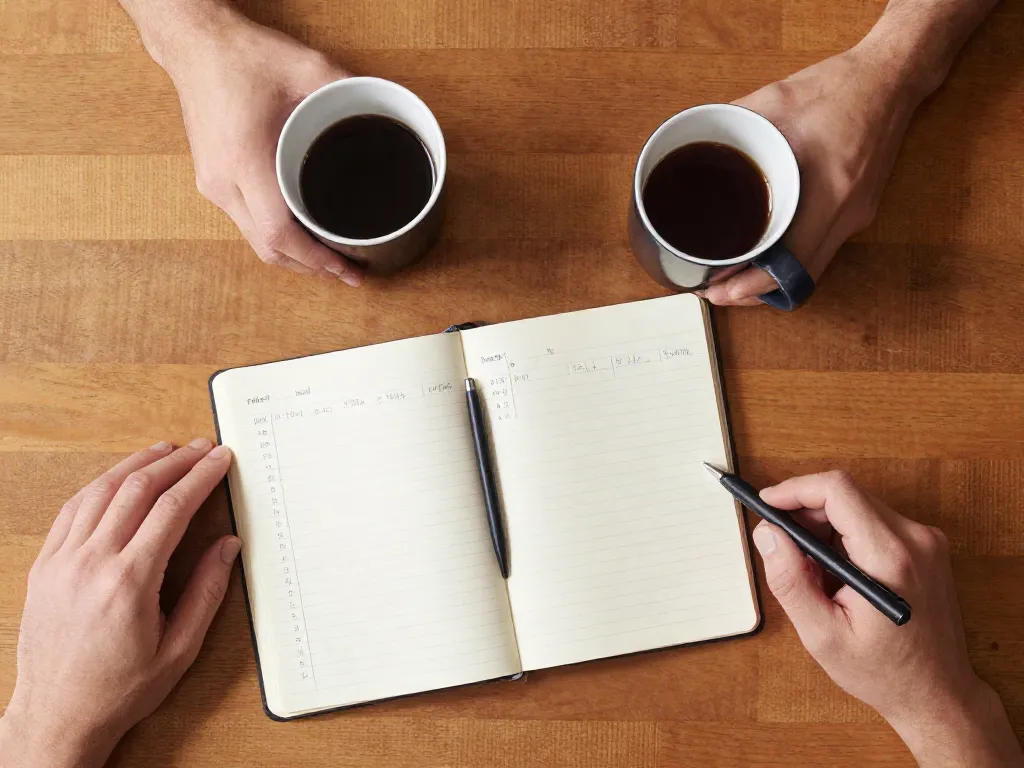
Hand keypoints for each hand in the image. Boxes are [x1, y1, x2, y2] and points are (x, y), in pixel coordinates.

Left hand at [0, 440, 238, 767]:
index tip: (219, 461)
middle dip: (175, 462)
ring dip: (137, 464)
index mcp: (129, 583)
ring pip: (101, 491)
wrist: (57, 715)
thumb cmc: (118, 689)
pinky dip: (100, 484)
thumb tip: (228, 546)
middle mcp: (91, 564)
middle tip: (200, 449)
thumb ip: (206, 591)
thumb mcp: (179, 649)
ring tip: (165, 451)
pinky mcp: (44, 566)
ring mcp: (62, 562)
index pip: (172, 509)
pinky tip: (119, 478)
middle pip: (137, 489)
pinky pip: (72, 509)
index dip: (201, 477)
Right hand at [167, 14, 362, 284]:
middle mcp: (222, 181)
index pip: (279, 234)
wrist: (194, 43)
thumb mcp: (305, 67)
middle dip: (311, 269)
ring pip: (255, 242)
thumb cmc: (240, 56)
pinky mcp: (211, 182)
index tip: (347, 271)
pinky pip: (247, 224)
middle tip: (349, 273)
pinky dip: (277, 237)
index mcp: (244, 159)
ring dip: (294, 257)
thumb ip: (349, 92)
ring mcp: (212, 185)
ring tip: (331, 260)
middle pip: (268, 250)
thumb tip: (386, 115)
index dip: (316, 261)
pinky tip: (303, 234)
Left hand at [701, 43, 919, 305]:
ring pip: (811, 270)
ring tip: (732, 278)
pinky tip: (763, 253)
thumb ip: (729, 123)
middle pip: (798, 278)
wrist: (893, 77)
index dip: (750, 286)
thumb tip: (688, 143)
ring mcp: (857, 217)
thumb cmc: (839, 86)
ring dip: (772, 281)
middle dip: (753, 292)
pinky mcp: (859, 212)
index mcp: (829, 189)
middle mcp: (847, 212)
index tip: (717, 292)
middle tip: (715, 291)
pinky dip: (790, 261)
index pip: (788, 263)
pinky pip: (821, 251)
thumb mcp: (774, 101)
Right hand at [753, 470, 1022, 765]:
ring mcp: (925, 541)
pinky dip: (846, 538)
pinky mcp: (926, 547)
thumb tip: (767, 534)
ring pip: (858, 506)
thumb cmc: (883, 672)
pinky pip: (873, 522)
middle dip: (805, 513)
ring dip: (825, 528)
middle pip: (845, 495)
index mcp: (889, 557)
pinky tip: (837, 575)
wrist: (938, 694)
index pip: (837, 490)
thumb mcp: (822, 635)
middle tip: (782, 548)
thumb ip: (789, 580)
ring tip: (813, 574)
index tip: (766, 504)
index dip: (794, 490)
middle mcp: (914, 539)